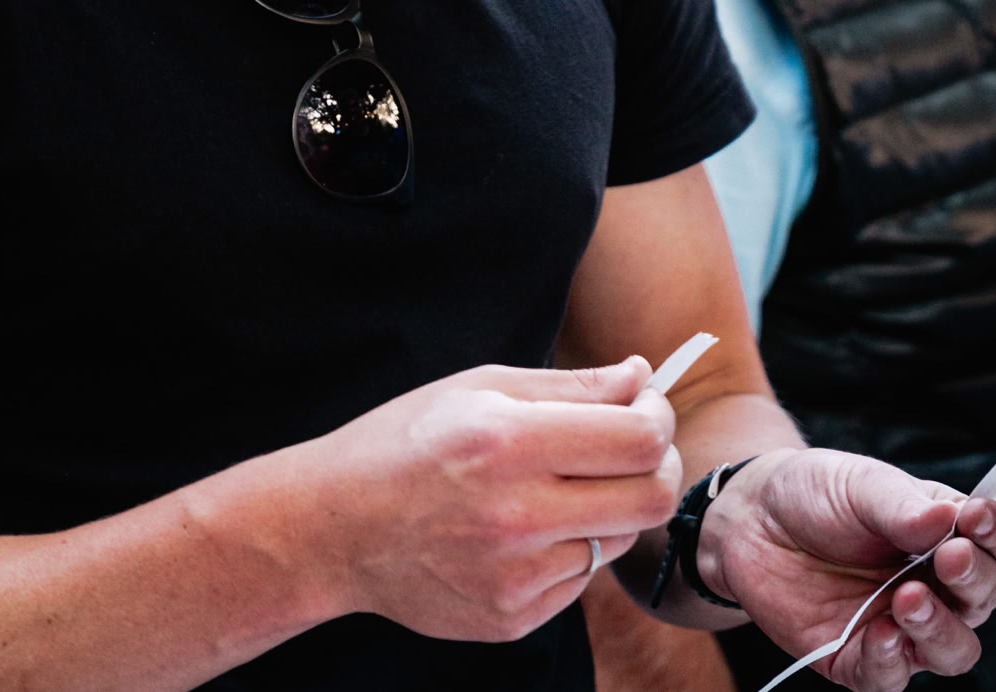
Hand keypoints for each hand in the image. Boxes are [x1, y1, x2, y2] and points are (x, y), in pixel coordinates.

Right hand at [298, 358, 683, 644]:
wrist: (337, 526)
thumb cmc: (406, 440)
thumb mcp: (478, 389)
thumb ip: (570, 386)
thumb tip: (642, 377)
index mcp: (507, 441)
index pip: (636, 440)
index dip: (658, 418)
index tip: (646, 407)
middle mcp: (516, 513)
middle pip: (650, 499)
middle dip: (658, 466)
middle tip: (635, 448)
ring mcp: (516, 575)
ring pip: (616, 539)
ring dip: (605, 509)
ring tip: (553, 487)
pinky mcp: (513, 618)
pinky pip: (577, 580)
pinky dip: (566, 548)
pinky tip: (518, 529)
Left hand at [698, 449, 995, 688]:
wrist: (748, 517)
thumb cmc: (814, 493)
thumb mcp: (857, 482)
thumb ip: (902, 504)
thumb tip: (951, 519)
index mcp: (949, 537)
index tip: (978, 518)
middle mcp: (938, 588)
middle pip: (987, 599)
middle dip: (975, 580)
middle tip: (948, 557)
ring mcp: (902, 626)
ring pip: (954, 651)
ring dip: (940, 629)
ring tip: (908, 598)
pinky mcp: (861, 658)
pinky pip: (893, 676)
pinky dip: (891, 658)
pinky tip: (878, 631)